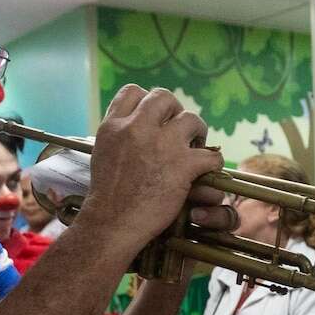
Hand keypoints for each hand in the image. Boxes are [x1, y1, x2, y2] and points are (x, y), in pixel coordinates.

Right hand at [80, 85, 226, 249]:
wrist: (112, 223)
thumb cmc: (107, 195)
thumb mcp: (101, 152)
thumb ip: (118, 134)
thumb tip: (133, 123)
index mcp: (114, 125)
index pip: (133, 91)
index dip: (147, 101)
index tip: (155, 117)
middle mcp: (137, 128)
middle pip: (164, 98)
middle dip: (175, 111)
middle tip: (180, 130)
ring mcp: (162, 145)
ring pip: (192, 120)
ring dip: (198, 132)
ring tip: (196, 147)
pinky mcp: (182, 165)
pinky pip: (210, 154)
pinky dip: (213, 163)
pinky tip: (207, 171)